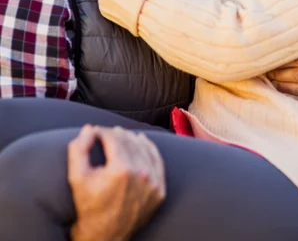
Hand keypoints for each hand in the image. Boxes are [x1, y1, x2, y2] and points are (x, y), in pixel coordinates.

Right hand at [69, 125, 165, 240]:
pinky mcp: (160, 191)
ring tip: (121, 134)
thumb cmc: (88, 206)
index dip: (102, 131)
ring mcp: (153, 183)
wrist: (104, 236)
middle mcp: (141, 175)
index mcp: (121, 170)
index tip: (95, 132)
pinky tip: (141, 141)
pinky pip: (157, 162)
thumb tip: (89, 128)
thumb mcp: (76, 178)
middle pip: (129, 141)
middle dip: (116, 134)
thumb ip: (78, 149)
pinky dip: (149, 149)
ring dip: (132, 138)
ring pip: (145, 148)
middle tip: (106, 133)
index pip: (113, 138)